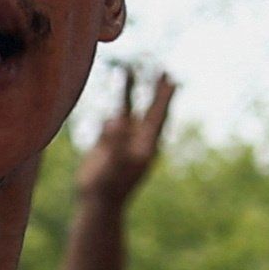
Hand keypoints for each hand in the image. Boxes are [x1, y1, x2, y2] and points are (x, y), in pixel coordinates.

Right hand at [76, 67, 176, 212]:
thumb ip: (116, 142)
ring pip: (126, 108)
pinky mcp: (106, 141)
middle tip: (165, 71)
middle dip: (155, 89)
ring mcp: (122, 138)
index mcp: (146, 144)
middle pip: (149, 107)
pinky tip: (109, 121)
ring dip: (128, 89)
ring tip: (128, 70)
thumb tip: (116, 120)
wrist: (97, 200)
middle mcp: (137, 138)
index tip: (171, 79)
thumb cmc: (110, 185)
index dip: (164, 97)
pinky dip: (110, 115)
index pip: (158, 114)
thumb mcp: (116, 164)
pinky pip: (109, 121)